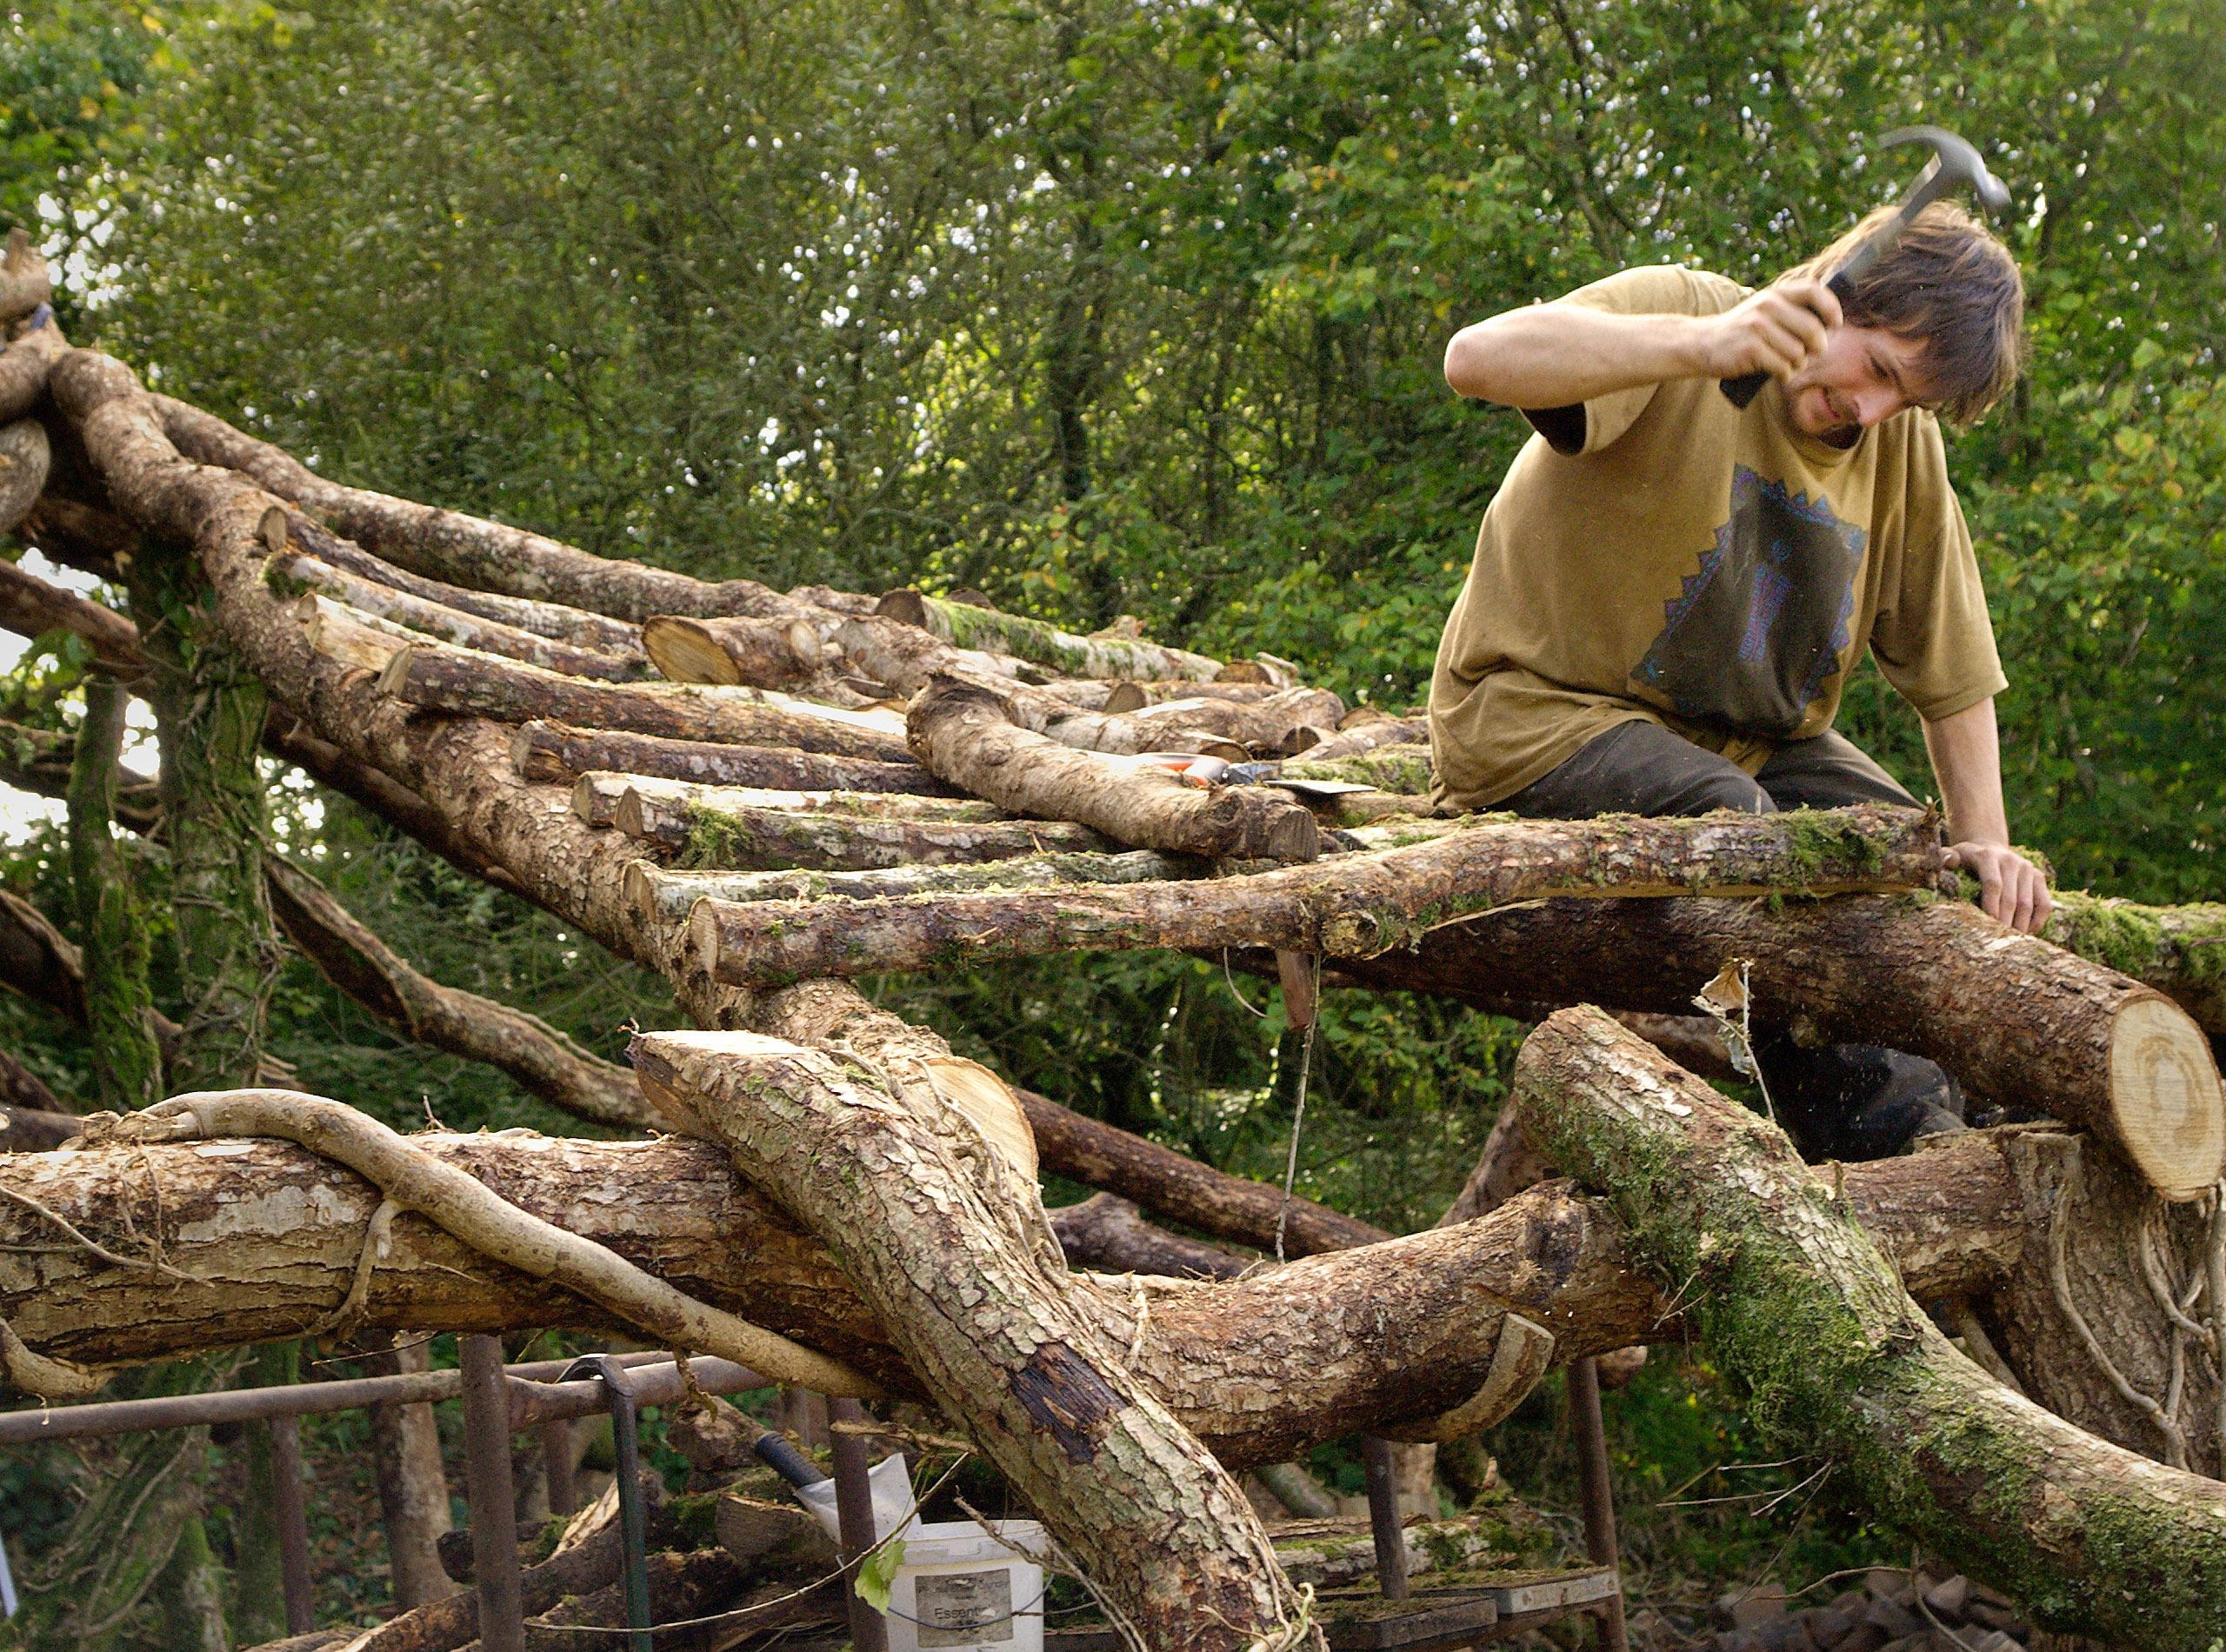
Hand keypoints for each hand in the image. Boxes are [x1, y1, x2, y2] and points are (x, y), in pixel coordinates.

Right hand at [1694, 275, 1840, 381]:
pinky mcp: (1751, 349)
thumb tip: (1829, 327)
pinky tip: (1777, 373)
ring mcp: (1758, 327)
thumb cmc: (1741, 332)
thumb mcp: (1764, 311)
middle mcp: (1767, 306)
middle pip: (1813, 329)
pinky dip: (1785, 375)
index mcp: (1775, 294)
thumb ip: (1792, 312)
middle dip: (1818, 347)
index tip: (1834, 325)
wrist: (1701, 343)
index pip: (1814, 291)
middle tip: (1811, 355)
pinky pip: (1783, 367)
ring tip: (1787, 365)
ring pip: (1799, 353)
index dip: (1831, 308)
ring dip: (1798, 365)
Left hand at [1944, 840, 2051, 934]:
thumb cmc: (1966, 860)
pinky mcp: (2039, 877)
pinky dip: (2038, 920)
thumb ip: (1945, 857)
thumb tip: (1950, 861)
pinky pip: (2044, 903)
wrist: (1990, 849)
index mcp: (1988, 856)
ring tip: (2011, 941)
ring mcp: (2028, 869)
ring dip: (2020, 925)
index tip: (1987, 926)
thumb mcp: (1953, 855)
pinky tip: (2027, 932)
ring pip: (2029, 903)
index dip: (1991, 906)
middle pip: (2011, 897)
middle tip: (1998, 941)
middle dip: (2005, 922)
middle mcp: (2011, 861)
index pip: (1993, 884)